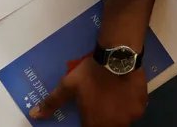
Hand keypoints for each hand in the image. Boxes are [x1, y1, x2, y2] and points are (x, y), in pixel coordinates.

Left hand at [30, 57, 147, 126]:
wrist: (118, 56)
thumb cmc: (90, 74)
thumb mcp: (68, 86)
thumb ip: (52, 102)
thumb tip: (34, 114)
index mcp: (95, 124)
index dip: (88, 123)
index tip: (89, 114)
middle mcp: (115, 124)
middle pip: (107, 126)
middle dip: (103, 119)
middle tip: (101, 104)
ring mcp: (131, 116)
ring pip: (123, 120)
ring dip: (117, 113)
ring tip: (113, 97)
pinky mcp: (142, 105)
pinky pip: (135, 110)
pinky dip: (130, 105)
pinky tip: (124, 92)